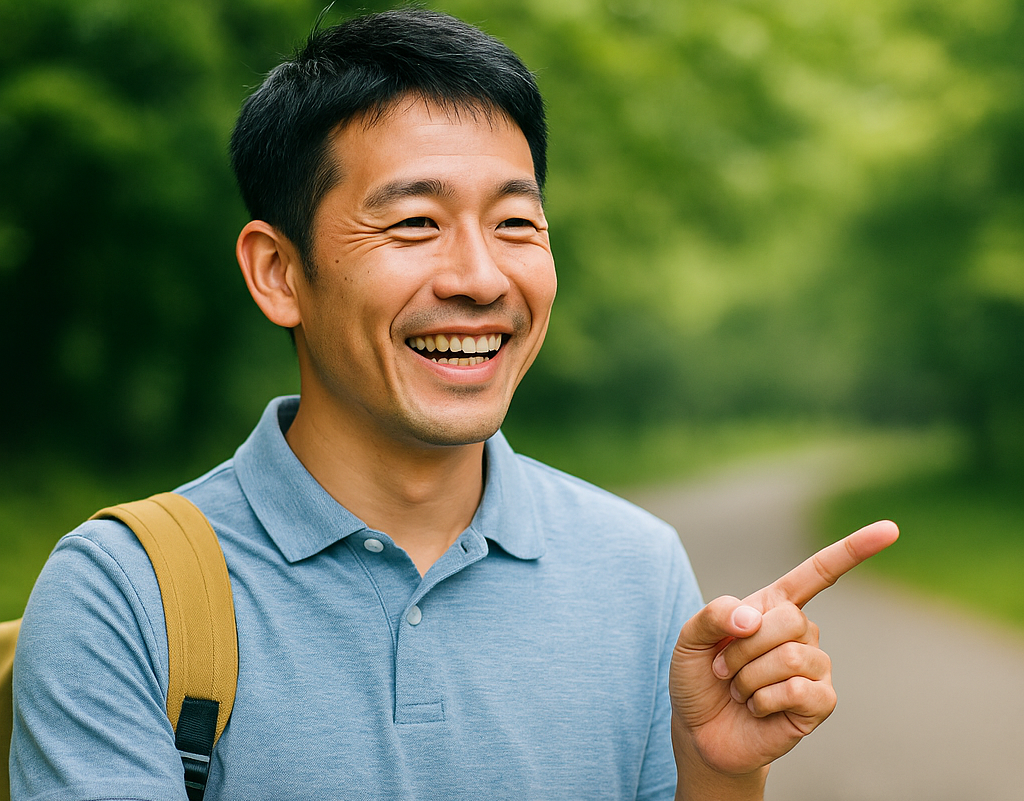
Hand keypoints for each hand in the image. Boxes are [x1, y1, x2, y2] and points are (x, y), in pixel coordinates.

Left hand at [669, 520, 898, 794]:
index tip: (890, 529)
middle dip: (743, 647)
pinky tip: (758, 708)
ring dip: (749, 677)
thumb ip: (713, 615)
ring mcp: (815, 667)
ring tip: (739, 690)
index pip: (819, 573)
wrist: (701, 732)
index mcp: (774, 606)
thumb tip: (754, 618)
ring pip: (790, 656)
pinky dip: (764, 701)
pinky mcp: (820, 703)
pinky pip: (798, 690)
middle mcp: (802, 632)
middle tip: (725, 668)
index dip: (854, 550)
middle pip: (789, 620)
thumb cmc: (699, 679)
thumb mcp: (689, 639)